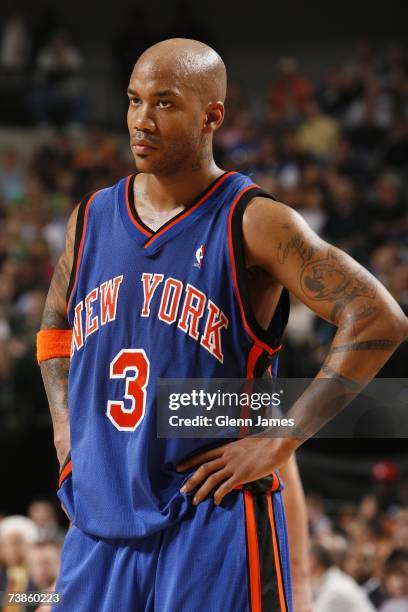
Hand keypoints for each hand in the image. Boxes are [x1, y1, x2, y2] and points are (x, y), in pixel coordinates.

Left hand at [176, 437, 298, 505]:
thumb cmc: (264, 443)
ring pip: (212, 479)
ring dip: (201, 490)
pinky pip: (226, 487)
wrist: (276, 444)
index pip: (203, 455)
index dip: (189, 462)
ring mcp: (234, 466)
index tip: (179, 468)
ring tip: (194, 501)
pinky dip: (218, 495)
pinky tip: (215, 501)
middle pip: (203, 468)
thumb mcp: (245, 443)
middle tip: (182, 490)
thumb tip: (233, 455)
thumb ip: (236, 450)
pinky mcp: (242, 475)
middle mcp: (227, 456)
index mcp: (226, 448)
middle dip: (191, 480)